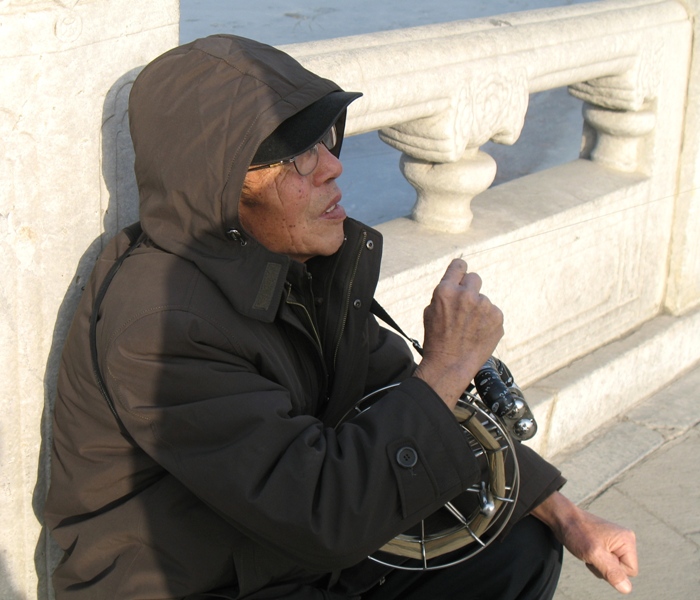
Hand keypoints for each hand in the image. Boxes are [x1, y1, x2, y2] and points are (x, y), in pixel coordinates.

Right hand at [413, 258, 503, 408]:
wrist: (450, 365)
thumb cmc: (437, 339)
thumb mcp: (431, 311)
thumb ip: (445, 294)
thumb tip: (457, 283)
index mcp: (446, 291)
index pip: (459, 265)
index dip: (460, 271)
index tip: (462, 276)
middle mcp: (466, 295)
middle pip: (474, 279)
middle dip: (470, 290)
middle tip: (465, 307)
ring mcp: (484, 306)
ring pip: (483, 300)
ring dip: (478, 309)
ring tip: (469, 328)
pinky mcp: (497, 317)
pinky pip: (493, 313)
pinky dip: (487, 321)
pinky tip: (478, 333)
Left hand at [532, 492, 637, 593]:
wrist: (562, 519)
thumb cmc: (577, 532)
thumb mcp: (594, 554)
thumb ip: (611, 572)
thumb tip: (626, 589)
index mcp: (627, 541)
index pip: (631, 572)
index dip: (613, 570)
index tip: (599, 556)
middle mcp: (624, 541)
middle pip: (622, 571)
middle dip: (605, 568)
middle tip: (592, 553)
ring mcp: (615, 543)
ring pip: (613, 569)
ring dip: (598, 565)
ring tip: (588, 550)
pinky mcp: (606, 545)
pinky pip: (606, 563)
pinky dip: (595, 560)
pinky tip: (588, 550)